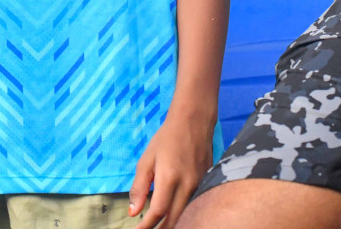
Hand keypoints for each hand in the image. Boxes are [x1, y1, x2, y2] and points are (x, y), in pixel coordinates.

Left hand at [128, 111, 213, 228]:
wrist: (194, 121)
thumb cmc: (167, 139)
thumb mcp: (147, 160)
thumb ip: (139, 187)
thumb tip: (133, 212)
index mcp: (169, 178)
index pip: (158, 212)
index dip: (146, 226)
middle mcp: (188, 185)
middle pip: (175, 220)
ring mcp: (201, 185)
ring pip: (187, 215)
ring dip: (173, 224)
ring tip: (159, 226)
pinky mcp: (208, 183)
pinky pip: (195, 206)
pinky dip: (185, 215)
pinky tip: (176, 216)